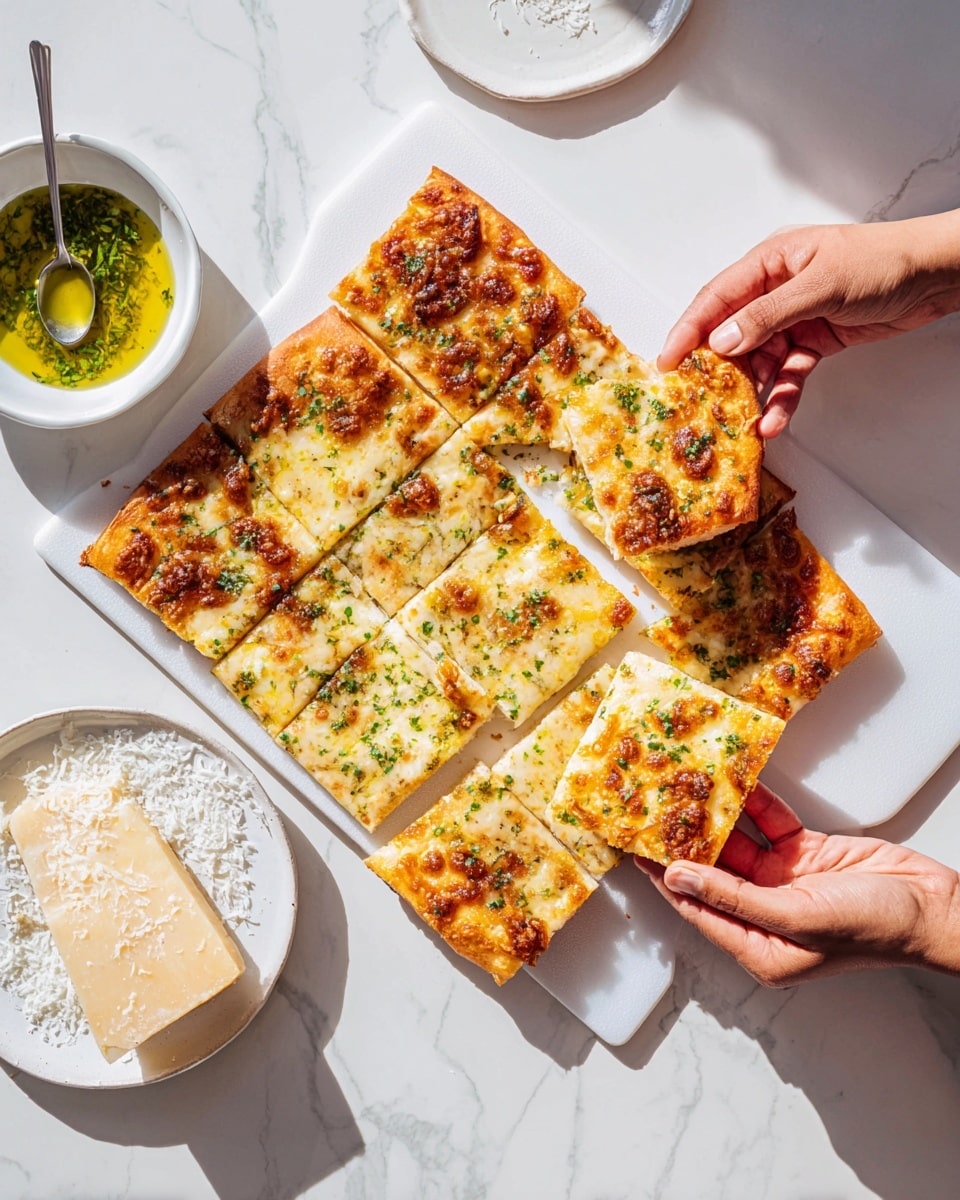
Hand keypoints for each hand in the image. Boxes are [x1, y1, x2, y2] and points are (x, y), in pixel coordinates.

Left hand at [635, 783, 959, 986]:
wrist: (934, 906)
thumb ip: (733, 896)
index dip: (663, 878)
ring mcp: (786, 882)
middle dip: (685, 842)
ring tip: (683, 786)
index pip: (695, 907)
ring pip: (739, 845)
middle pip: (712, 873)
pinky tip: (735, 779)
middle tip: (653, 807)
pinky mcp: (807, 853)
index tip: (633, 849)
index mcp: (758, 946)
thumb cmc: (874, 928)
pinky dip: (756, 802)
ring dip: (717, 818)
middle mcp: (765, 914)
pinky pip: (771, 823)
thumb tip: (678, 877)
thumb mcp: (796, 916)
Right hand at [658, 212, 959, 436]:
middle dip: (716, 369)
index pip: (716, 298)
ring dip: (751, 390)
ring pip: (759, 360)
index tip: (667, 362)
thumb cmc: (884, 261)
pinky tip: (774, 418)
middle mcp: (776, 290)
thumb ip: (769, 314)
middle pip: (732, 333)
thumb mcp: (821, 284)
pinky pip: (788, 374)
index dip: (688, 330)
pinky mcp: (814, 342)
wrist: (936, 275)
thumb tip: (724, 339)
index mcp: (770, 262)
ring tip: (741, 418)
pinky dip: (781, 397)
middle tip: (698, 400)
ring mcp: (794, 318)